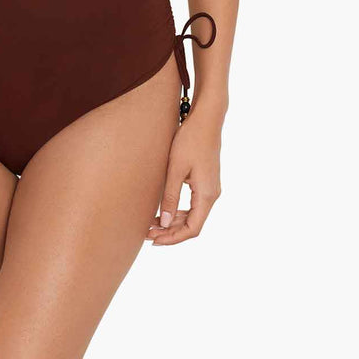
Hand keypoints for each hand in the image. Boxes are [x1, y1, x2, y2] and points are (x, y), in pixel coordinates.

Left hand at [146, 109, 221, 245]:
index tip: (154, 241)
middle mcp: (212, 195)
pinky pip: (193, 204)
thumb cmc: (190, 140)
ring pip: (193, 215)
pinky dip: (179, 210)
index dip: (173, 238)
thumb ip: (170, 197)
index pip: (192, 229)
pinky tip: (163, 210)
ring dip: (174, 222)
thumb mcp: (176, 169)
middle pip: (192, 224)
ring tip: (152, 224)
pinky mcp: (206, 181)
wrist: (206, 119)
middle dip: (170, 232)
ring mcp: (210, 188)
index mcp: (206, 195)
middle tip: (147, 233)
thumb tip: (165, 223)